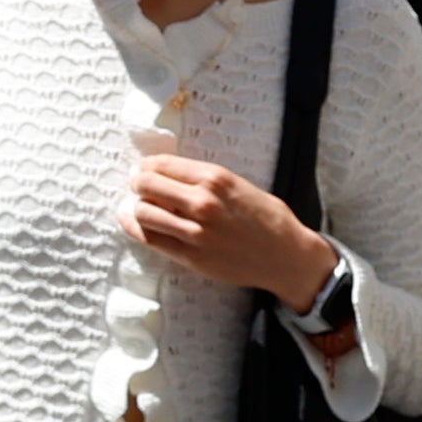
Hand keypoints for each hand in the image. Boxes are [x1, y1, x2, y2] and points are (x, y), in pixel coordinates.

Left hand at [125, 150, 336, 306]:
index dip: (147, 166)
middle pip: (146, 185)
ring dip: (137, 208)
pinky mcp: (192, 256)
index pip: (161, 165)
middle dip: (138, 184)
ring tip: (140, 208)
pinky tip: (135, 225)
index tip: (145, 169)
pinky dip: (137, 230)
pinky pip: (152, 240)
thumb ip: (204, 180)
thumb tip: (168, 175)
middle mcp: (202, 202)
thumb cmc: (265, 217)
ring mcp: (195, 232)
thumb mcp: (237, 184)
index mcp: (215, 178)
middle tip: (139, 188)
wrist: (285, 254)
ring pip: (143, 213)